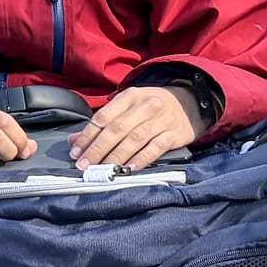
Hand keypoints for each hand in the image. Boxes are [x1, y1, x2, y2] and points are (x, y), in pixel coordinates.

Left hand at [68, 85, 202, 171]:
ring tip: (103, 169)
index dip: (87, 136)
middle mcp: (145, 106)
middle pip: (117, 129)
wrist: (191, 102)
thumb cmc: (153, 106)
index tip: (75, 152)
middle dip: (98, 149)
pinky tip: (129, 169)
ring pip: (134, 140)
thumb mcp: (129, 106)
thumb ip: (104, 122)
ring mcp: (161, 120)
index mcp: (130, 96)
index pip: (103, 117)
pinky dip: (141, 159)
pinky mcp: (174, 134)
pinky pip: (155, 148)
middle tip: (85, 165)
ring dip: (116, 157)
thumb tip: (75, 140)